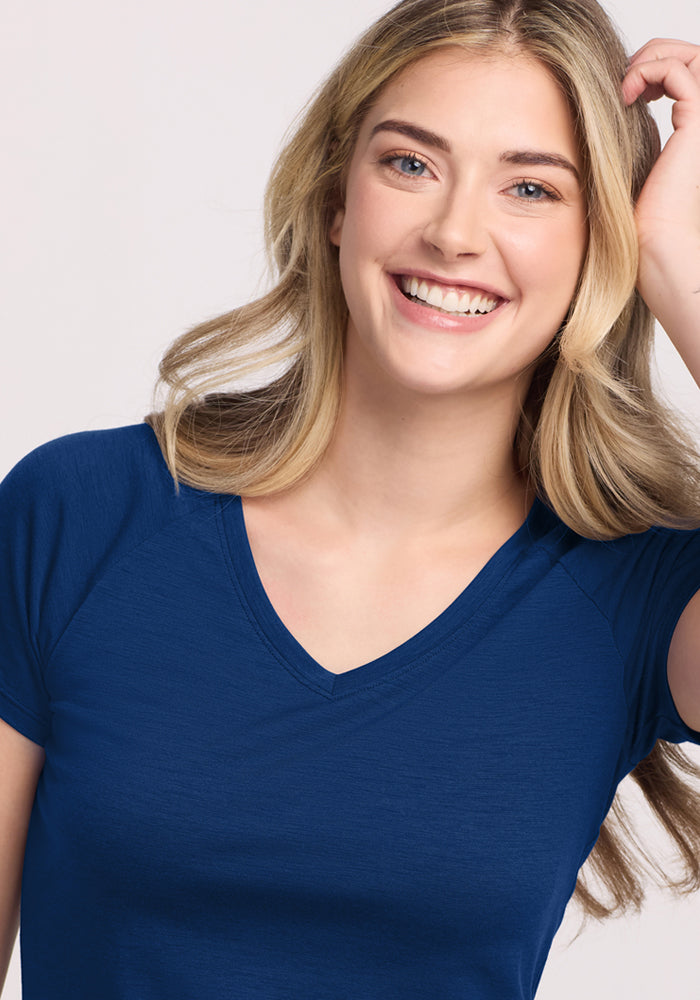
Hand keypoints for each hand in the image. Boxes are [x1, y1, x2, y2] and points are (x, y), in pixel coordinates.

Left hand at [621, 40, 699, 369]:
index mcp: (683, 136)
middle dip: (652, 56)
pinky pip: (681, 70)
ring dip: (652, 58)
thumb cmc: (630, 232)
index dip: (650, 70)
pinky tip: (626, 95)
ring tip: (624, 85)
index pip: (678, 79)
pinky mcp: (696, 126)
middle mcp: (695, 127)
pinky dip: (652, 69)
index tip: (619, 90)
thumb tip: (579, 136)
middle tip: (621, 79)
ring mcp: (698, 124)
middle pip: (686, 60)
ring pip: (688, 56)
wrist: (653, 252)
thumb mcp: (615, 180)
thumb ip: (612, 153)